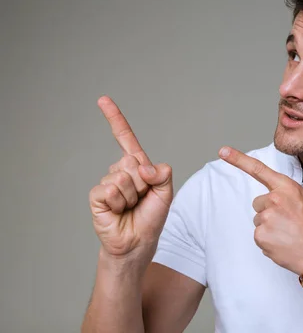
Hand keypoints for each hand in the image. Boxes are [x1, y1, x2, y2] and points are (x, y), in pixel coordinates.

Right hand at [88, 96, 173, 262]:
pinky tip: (118, 211)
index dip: (115, 119)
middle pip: (133, 161)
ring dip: (132, 195)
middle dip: (143, 182)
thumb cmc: (151, 217)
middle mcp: (120, 171)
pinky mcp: (97, 196)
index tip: (103, 100)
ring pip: (123, 176)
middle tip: (142, 199)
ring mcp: (107, 183)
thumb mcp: (166, 193)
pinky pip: (110, 189)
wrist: (138, 242)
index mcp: (137, 166)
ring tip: (131, 207)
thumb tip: (145, 167)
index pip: (125, 139)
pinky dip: (119, 202)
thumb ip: (163, 174)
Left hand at [219, 146, 302, 275]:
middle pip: (258, 203)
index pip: (258, 169)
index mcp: (286, 187)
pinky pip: (258, 235)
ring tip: (287, 233)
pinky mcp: (260, 235)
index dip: (238, 159)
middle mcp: (274, 199)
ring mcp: (266, 217)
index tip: (223, 151)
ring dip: (269, 227)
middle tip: (287, 222)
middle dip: (269, 212)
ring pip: (259, 220)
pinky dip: (268, 241)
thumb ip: (285, 193)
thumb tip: (270, 196)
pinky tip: (282, 243)